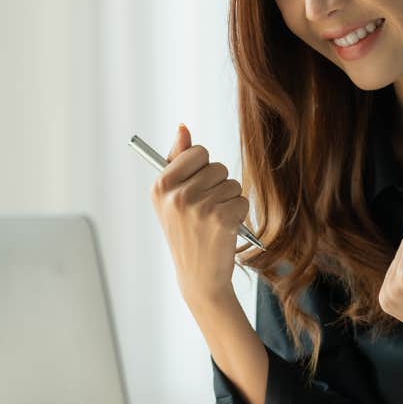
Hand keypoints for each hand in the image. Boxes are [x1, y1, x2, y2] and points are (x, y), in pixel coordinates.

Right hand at [150, 124, 250, 305]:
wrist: (199, 277)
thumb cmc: (187, 233)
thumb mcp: (172, 198)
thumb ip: (177, 159)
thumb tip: (183, 126)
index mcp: (160, 186)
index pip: (197, 152)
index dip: (202, 170)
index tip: (195, 189)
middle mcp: (176, 195)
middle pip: (217, 167)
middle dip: (217, 186)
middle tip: (204, 211)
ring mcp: (198, 207)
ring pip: (232, 184)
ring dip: (229, 201)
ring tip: (214, 222)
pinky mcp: (220, 219)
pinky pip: (242, 200)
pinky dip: (239, 215)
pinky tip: (225, 231)